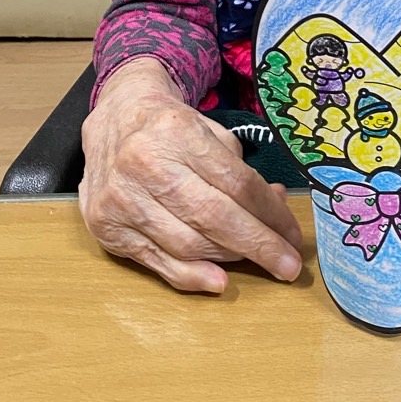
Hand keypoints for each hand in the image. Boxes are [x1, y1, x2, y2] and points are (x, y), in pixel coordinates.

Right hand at [79, 58, 302, 293]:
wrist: (114, 120)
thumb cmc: (170, 127)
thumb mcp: (208, 129)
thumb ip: (240, 170)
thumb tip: (275, 208)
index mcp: (177, 132)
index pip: (236, 182)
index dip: (270, 213)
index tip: (294, 236)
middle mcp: (145, 164)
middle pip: (214, 216)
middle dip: (258, 245)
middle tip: (289, 265)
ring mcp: (122, 199)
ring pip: (188, 243)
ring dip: (230, 259)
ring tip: (257, 261)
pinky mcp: (107, 228)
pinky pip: (156, 262)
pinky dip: (191, 276)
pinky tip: (219, 281)